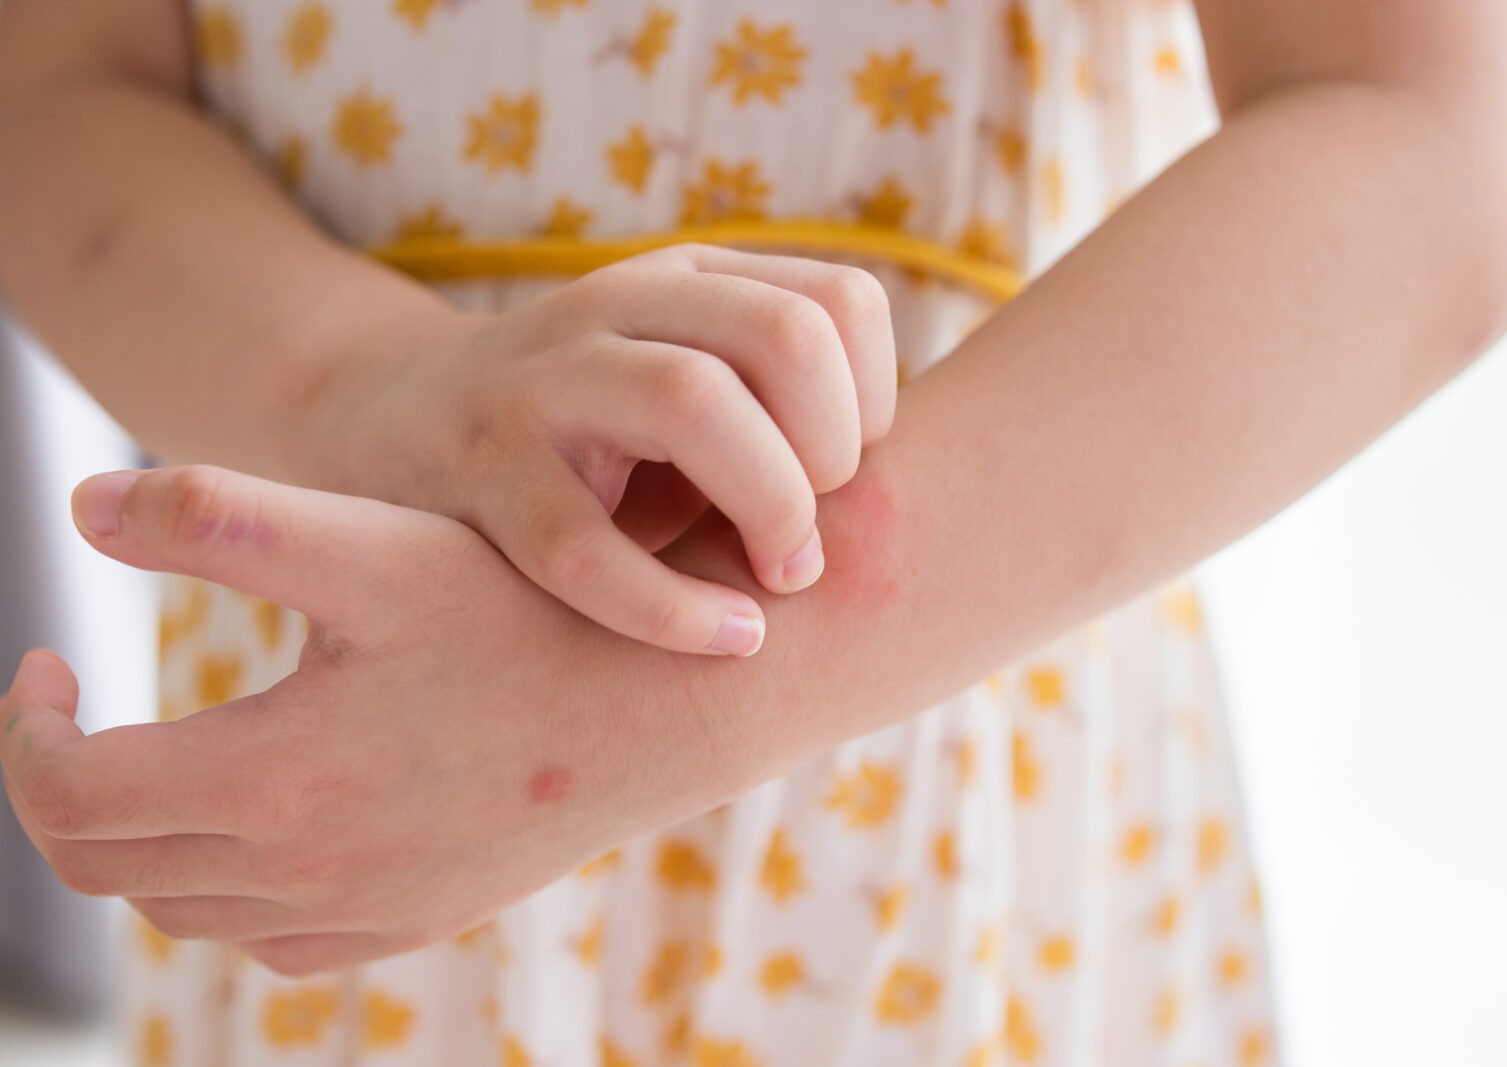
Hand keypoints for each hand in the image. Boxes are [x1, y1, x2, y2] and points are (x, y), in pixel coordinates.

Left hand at [0, 465, 770, 975]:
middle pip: (109, 863)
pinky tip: (261, 821)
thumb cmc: (528, 613)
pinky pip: (273, 941)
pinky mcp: (414, 923)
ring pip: (186, 906)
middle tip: (83, 710)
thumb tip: (81, 504)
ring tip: (163, 752)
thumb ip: (224, 518)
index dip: (29, 728)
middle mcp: (309, 872)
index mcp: (277, 779)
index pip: (70, 794)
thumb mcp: (376, 550)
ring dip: (142, 835)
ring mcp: (364, 912)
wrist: (665, 704)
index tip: (51, 663)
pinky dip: (228, 890)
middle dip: (66, 781)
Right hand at [313, 244, 896, 656]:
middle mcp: (620, 305)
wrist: (395, 420)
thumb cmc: (590, 432)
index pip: (842, 300)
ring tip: (778, 578)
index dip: (876, 398)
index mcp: (689, 279)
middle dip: (832, 450)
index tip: (844, 470)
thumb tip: (919, 494)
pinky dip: (673, 608)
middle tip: (810, 535)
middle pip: (785, 336)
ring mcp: (544, 383)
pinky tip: (726, 637)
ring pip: (692, 400)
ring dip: (769, 503)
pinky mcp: (483, 476)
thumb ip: (782, 406)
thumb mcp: (686, 379)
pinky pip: (586, 546)